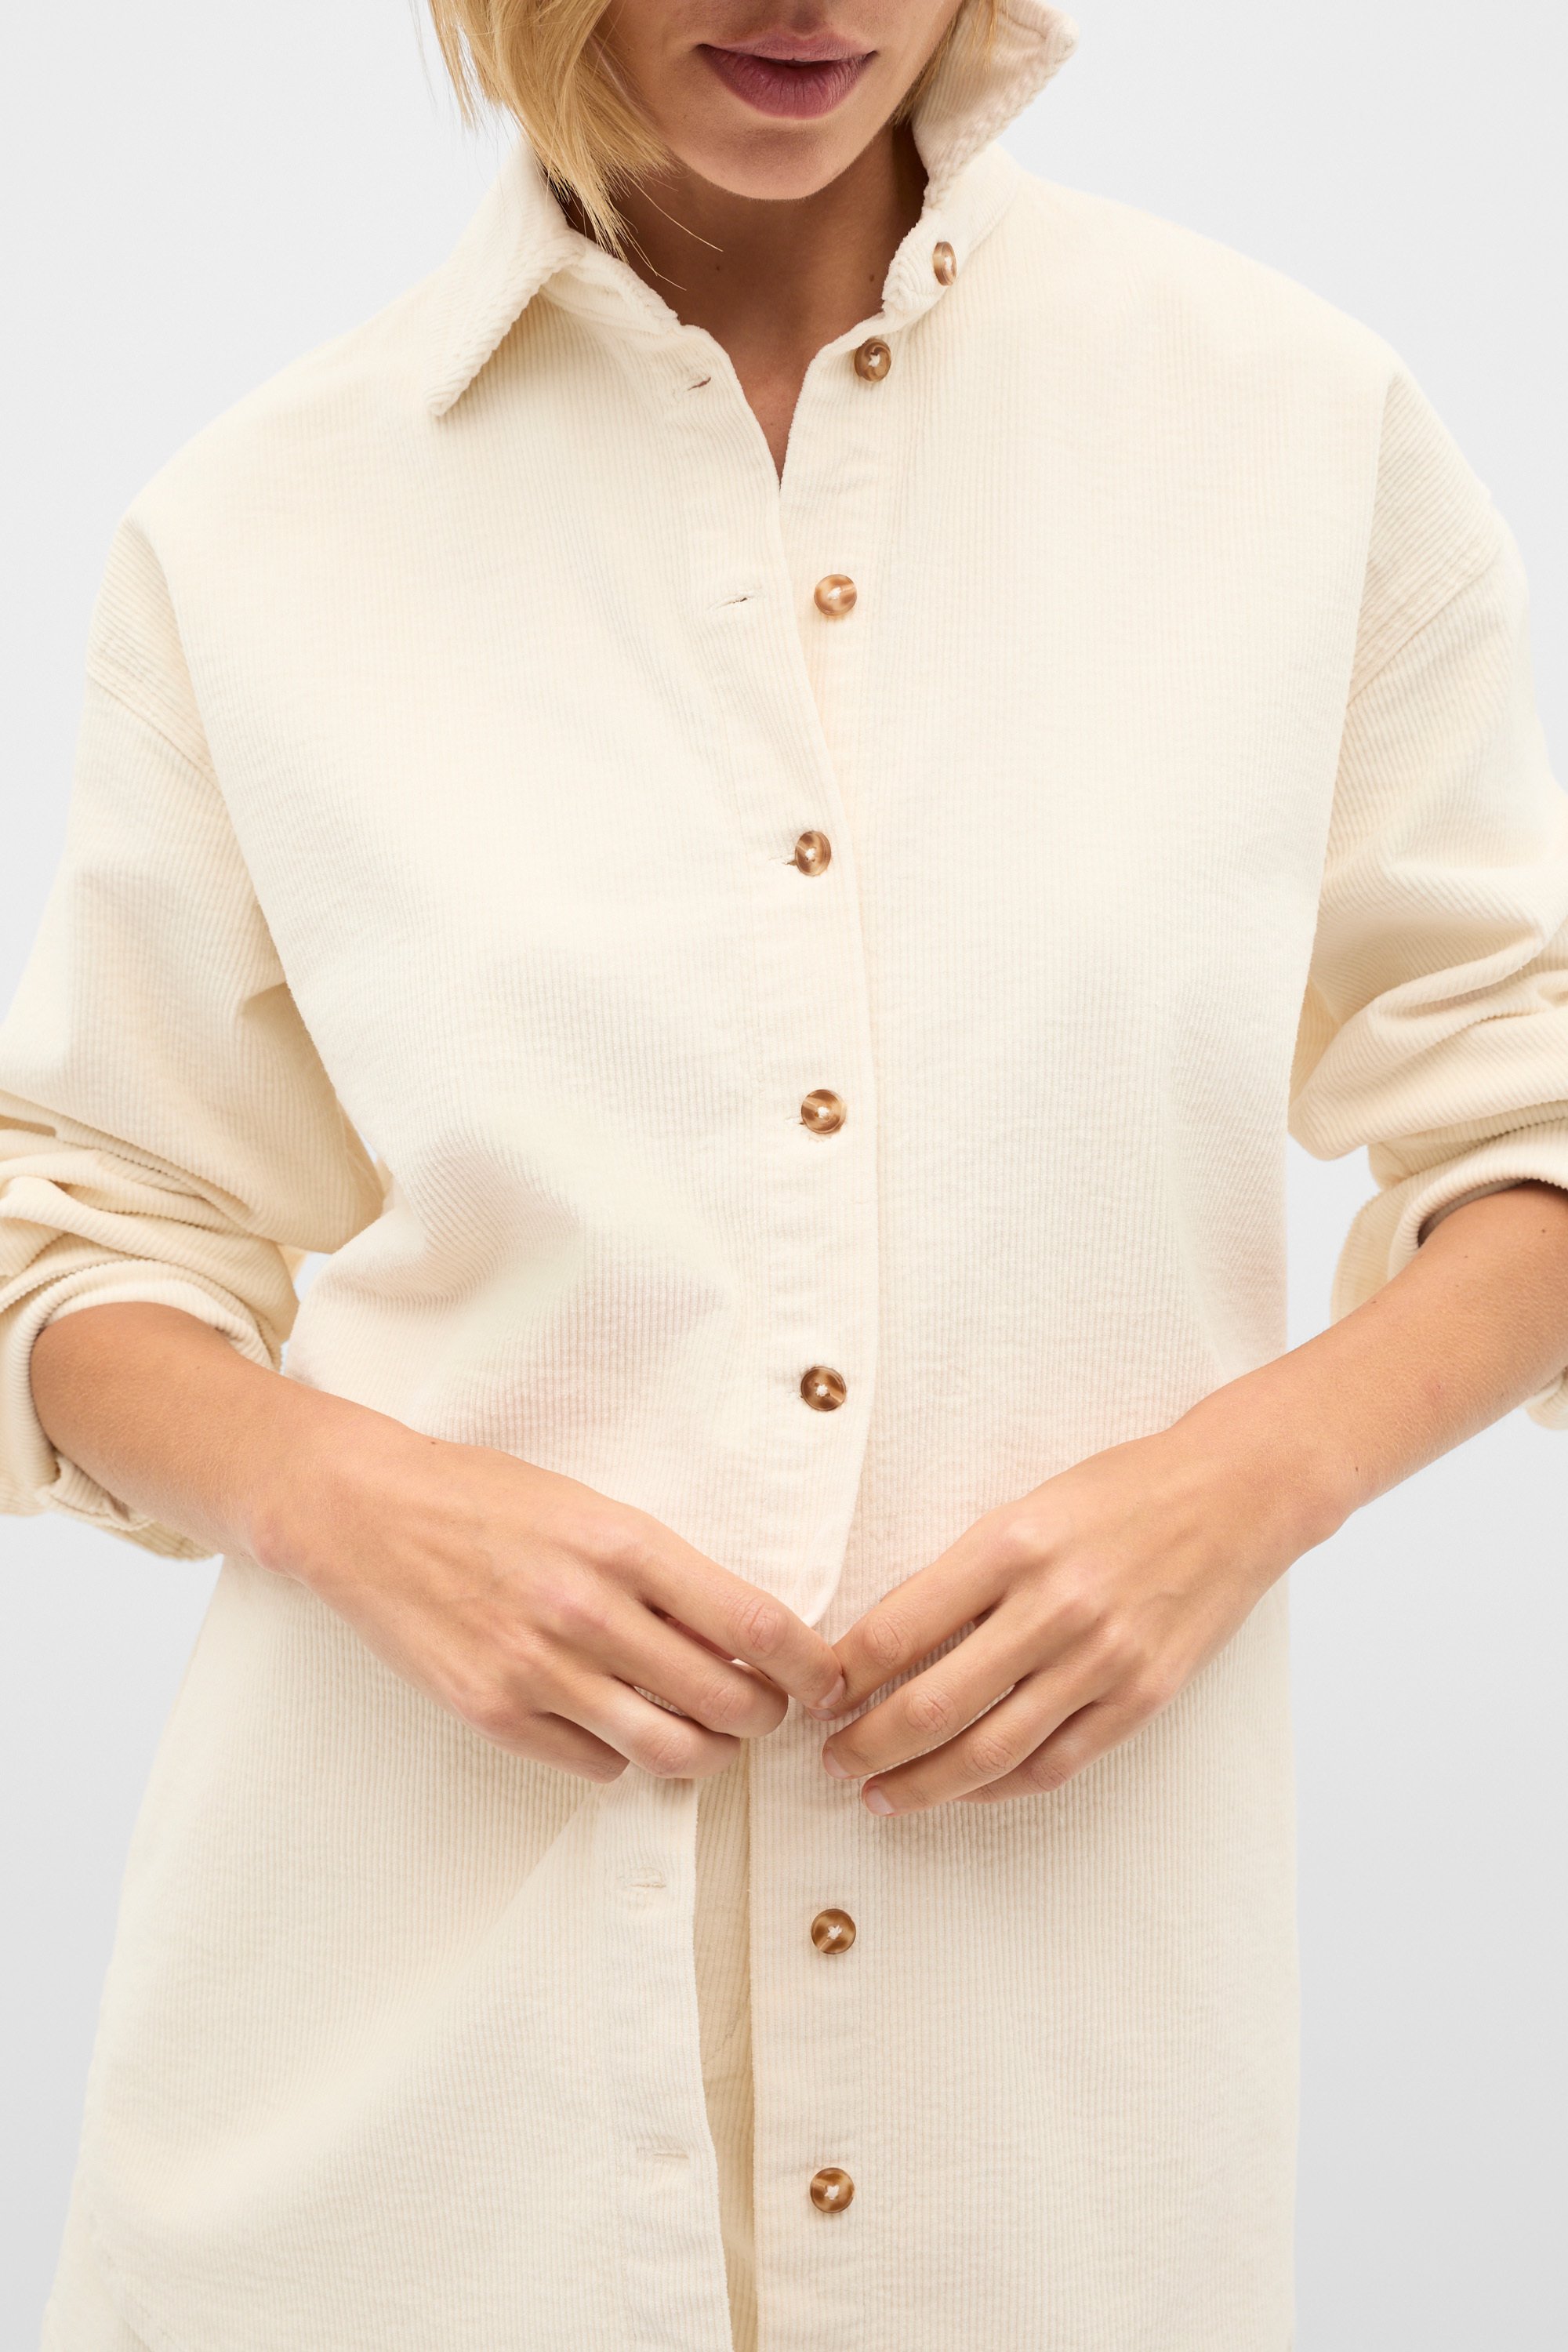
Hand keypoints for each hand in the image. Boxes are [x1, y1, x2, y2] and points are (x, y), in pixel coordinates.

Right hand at [254, 1405, 847, 1783]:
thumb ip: (665, 1570)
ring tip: (708, 1736)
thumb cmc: (486, 1498)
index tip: (830, 1681)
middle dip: (767, 1717)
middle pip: (727, 1700)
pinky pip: (596, 1765)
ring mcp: (536, 1669)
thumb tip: (746, 1633)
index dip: (812, 1666)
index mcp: (624, 1544)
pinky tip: (620, 1729)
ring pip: (669, 1750)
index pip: (755, 1623)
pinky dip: (624, 1759)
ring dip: (708, 1753)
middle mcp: (588, 1611)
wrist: (366, 1511)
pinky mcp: (491, 1712)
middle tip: (768, 1710)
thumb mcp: (592, 1507)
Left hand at [819, 1413, 1337, 1814]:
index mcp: (1010, 1545)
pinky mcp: (1143, 1698)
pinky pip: (1054, 1764)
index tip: (816, 1696)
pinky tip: (962, 1791)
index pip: (898, 1630)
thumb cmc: (1119, 1493)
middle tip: (832, 1762)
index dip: (844, 1677)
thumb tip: (879, 1645)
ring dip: (921, 1784)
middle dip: (867, 1746)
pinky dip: (997, 1788)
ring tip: (879, 1795)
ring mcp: (1103, 1660)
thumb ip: (960, 1575)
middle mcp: (1054, 1606)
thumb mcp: (1024, 1509)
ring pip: (988, 1751)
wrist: (1233, 1496)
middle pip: (933, 1704)